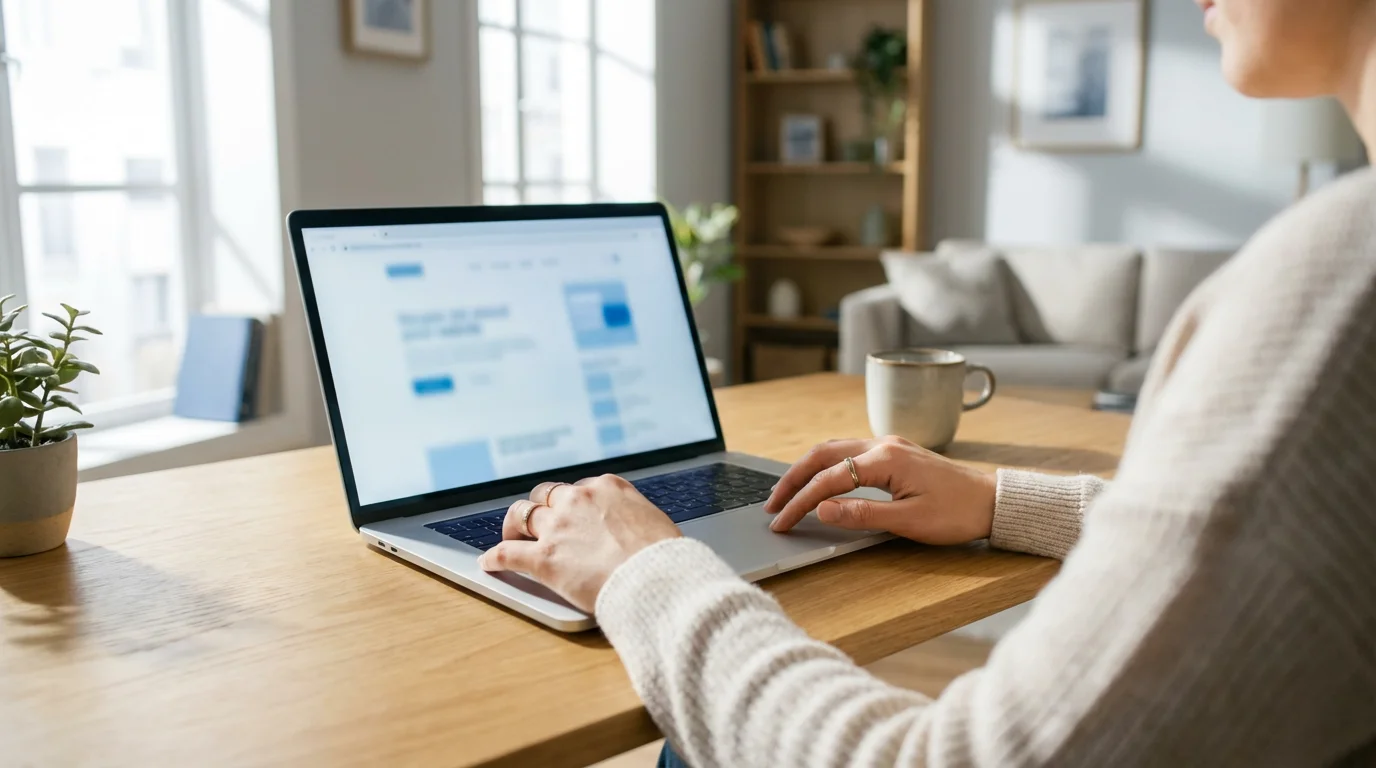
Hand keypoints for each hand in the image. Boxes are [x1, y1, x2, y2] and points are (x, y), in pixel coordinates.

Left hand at [478, 475, 680, 611]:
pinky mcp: (544, 559)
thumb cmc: (664, 558)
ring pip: (521, 516)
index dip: (570, 503)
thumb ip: (632, 517)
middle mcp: (578, 500)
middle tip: (535, 522)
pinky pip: (508, 554)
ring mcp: (558, 528)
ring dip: (513, 526)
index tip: (569, 514)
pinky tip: (489, 563)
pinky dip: (494, 558)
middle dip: (539, 508)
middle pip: (545, 496)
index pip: (578, 488)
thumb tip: (630, 528)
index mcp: (607, 487)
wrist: (657, 580)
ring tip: (510, 536)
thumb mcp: (654, 521)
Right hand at [765, 436, 997, 545]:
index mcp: (885, 459)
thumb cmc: (957, 513)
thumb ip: (861, 514)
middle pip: (822, 454)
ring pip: (833, 449)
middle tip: (771, 504)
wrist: (993, 502)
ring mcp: (888, 445)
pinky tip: (818, 480)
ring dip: (806, 470)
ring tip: (786, 493)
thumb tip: (821, 510)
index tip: (781, 522)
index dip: (801, 502)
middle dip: (792, 479)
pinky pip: (848, 452)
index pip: (829, 479)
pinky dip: (825, 465)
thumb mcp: (909, 521)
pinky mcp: (894, 452)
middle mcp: (882, 444)